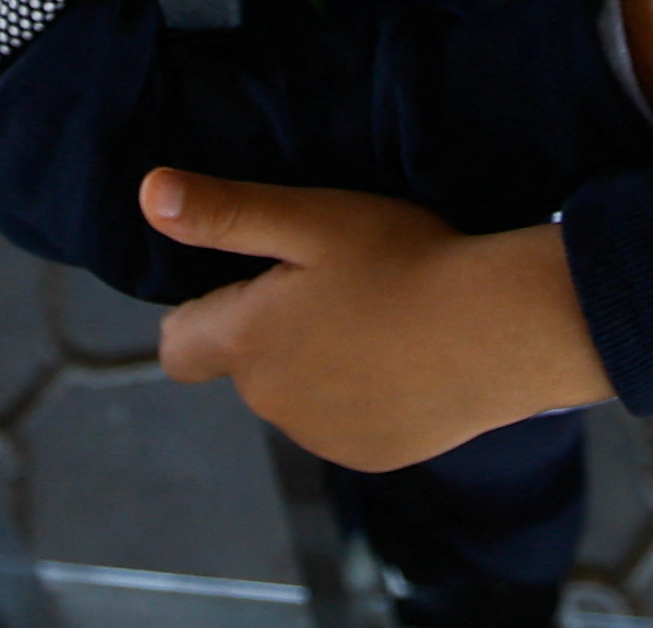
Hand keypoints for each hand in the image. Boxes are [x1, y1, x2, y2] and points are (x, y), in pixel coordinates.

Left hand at [143, 172, 610, 470]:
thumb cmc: (408, 261)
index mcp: (249, 344)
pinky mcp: (375, 456)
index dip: (202, 312)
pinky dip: (364, 395)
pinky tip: (408, 357)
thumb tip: (148, 195)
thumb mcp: (314, 218)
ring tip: (381, 316)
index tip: (255, 279)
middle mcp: (274, 405)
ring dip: (319, 363)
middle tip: (339, 282)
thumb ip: (226, 212)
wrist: (504, 328)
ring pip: (299, 395)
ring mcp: (325, 438)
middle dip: (274, 330)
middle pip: (247, 367)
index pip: (178, 345)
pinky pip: (348, 423)